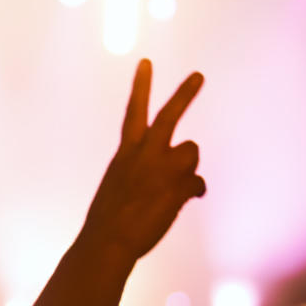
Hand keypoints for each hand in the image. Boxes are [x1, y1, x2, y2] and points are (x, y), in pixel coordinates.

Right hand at [78, 59, 204, 261]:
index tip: (147, 63)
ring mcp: (161, 168)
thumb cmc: (109, 221)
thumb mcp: (120, 188)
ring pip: (191, 152)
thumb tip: (185, 179)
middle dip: (184, 94)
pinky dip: (193, 192)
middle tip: (198, 75)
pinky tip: (183, 202)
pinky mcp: (177, 186)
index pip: (134, 112)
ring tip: (169, 189)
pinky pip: (198, 183)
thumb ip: (145, 173)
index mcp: (125, 153)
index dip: (142, 86)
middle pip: (169, 116)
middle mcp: (144, 154)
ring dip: (186, 168)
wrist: (106, 242)